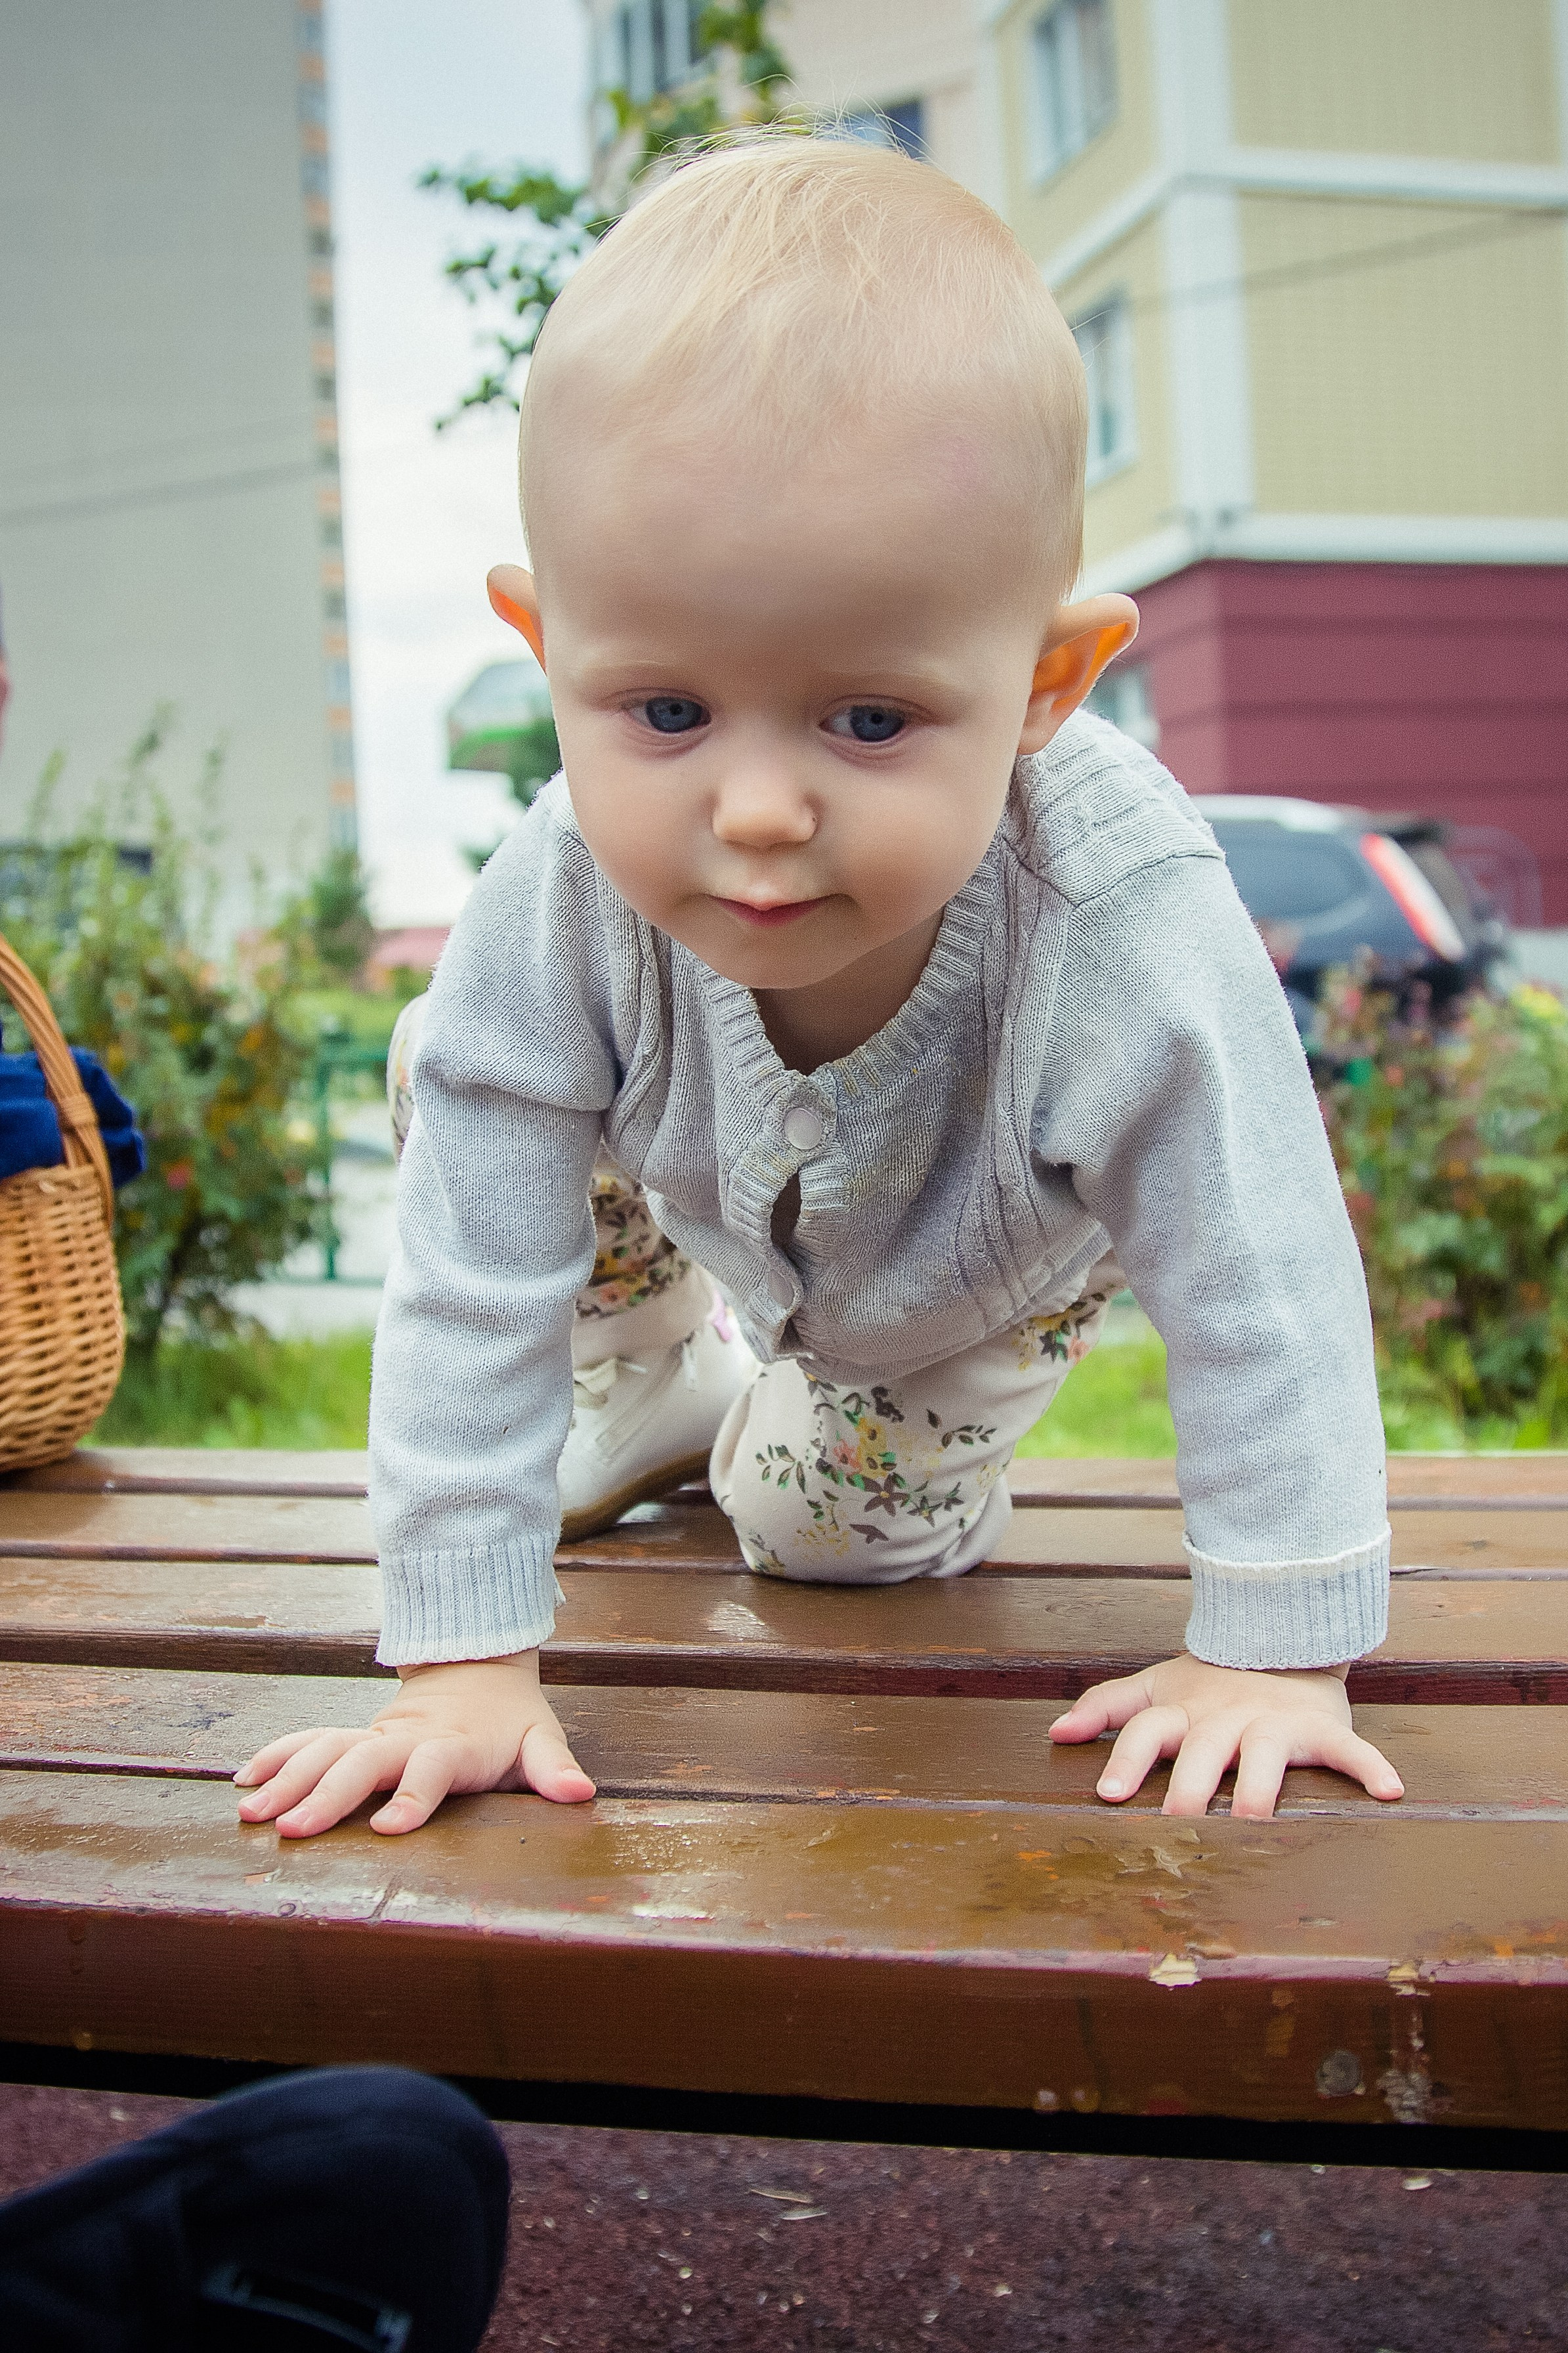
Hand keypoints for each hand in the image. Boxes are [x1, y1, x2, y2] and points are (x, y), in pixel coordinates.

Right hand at [234, 1652, 594, 1837]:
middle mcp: (406, 1737)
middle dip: (327, 1795)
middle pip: (362, 1761)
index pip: (431, 1768)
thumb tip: (581, 1794)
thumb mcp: (540, 1739)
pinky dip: (277, 1756)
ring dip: (287, 1778)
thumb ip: (554, 1768)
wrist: (477, 1668)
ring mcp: (375, 1734)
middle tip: (291, 1831)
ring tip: (250, 1812)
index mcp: (452, 1743)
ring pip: (325, 1750)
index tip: (389, 1828)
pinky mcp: (356, 1737)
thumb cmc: (510, 1719)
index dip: (413, 1796)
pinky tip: (244, 1782)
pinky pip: (310, 1742)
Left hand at [1049, 1652, 1403, 1819]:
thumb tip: (1054, 1734)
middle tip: (1178, 1825)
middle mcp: (1224, 1719)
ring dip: (1260, 1790)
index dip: (1125, 1760)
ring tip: (1254, 1822)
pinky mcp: (1321, 1727)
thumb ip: (1106, 1708)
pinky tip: (1391, 1791)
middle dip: (1189, 1788)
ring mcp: (1273, 1722)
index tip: (1108, 1795)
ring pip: (1264, 1758)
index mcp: (1183, 1712)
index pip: (1146, 1731)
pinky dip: (1371, 1767)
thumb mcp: (1155, 1688)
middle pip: (1202, 1753)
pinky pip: (1348, 1748)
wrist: (1281, 1638)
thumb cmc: (1209, 1682)